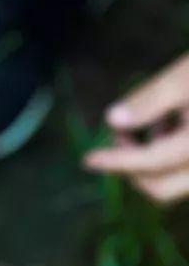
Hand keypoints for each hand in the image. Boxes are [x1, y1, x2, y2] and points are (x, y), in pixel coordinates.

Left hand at [84, 53, 188, 204]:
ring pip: (173, 183)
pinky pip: (186, 174)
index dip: (114, 161)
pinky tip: (172, 121)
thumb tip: (111, 120)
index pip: (149, 163)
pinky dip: (169, 155)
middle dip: (131, 166)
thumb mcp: (181, 78)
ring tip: (156, 117)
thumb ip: (148, 100)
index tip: (86, 159)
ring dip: (150, 159)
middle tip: (122, 131)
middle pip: (159, 187)